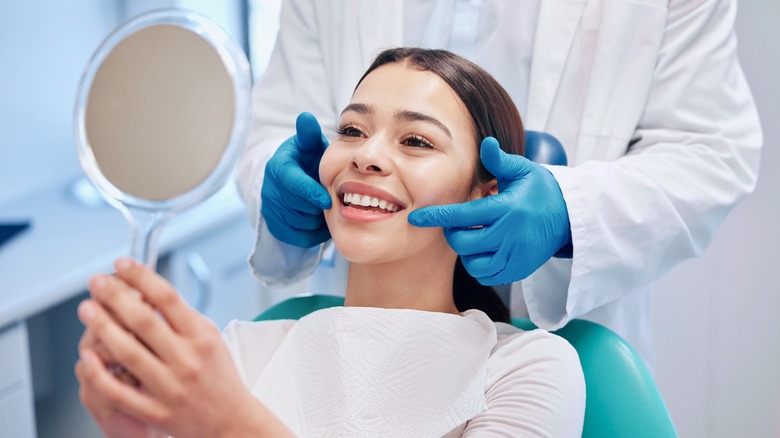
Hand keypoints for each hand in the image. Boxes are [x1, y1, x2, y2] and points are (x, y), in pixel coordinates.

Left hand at [76, 258, 292, 437]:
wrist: (230, 420)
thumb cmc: (219, 376)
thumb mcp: (211, 338)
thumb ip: (183, 317)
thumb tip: (148, 290)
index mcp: (201, 338)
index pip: (168, 298)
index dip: (142, 277)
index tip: (123, 264)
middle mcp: (186, 360)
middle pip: (144, 321)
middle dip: (116, 297)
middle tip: (98, 282)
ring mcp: (169, 387)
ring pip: (128, 353)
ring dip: (103, 327)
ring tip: (88, 309)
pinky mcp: (155, 411)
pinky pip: (120, 391)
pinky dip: (100, 373)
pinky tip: (88, 357)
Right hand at [262, 112, 331, 246]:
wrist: (293, 180)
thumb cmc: (307, 160)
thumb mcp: (309, 145)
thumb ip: (309, 134)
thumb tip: (306, 117)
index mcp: (278, 168)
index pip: (293, 184)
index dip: (311, 193)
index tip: (328, 200)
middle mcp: (270, 189)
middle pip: (299, 207)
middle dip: (318, 206)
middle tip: (332, 200)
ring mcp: (270, 209)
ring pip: (301, 224)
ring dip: (318, 219)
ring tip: (326, 208)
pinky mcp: (275, 227)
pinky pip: (299, 238)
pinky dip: (314, 233)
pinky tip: (320, 220)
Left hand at [408, 137, 571, 284]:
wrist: (569, 217)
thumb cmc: (540, 190)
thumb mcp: (523, 170)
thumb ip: (500, 161)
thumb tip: (486, 143)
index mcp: (507, 208)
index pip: (463, 215)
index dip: (437, 217)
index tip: (416, 218)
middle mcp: (511, 235)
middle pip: (463, 243)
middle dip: (453, 233)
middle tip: (460, 224)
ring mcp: (515, 256)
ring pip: (473, 263)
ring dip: (467, 251)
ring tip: (475, 236)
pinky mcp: (519, 270)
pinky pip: (487, 276)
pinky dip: (479, 266)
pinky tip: (485, 251)